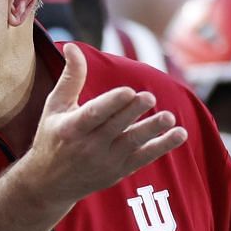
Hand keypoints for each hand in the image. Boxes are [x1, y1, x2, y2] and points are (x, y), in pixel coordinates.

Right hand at [18, 44, 188, 204]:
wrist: (50, 184)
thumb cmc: (53, 137)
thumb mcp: (55, 107)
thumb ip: (70, 77)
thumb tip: (74, 46)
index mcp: (71, 128)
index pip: (93, 115)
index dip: (112, 104)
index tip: (127, 91)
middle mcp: (89, 147)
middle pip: (115, 127)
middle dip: (133, 112)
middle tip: (150, 96)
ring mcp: (106, 161)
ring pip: (132, 144)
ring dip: (152, 130)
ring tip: (169, 117)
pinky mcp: (119, 171)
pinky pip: (144, 158)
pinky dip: (162, 147)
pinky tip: (179, 134)